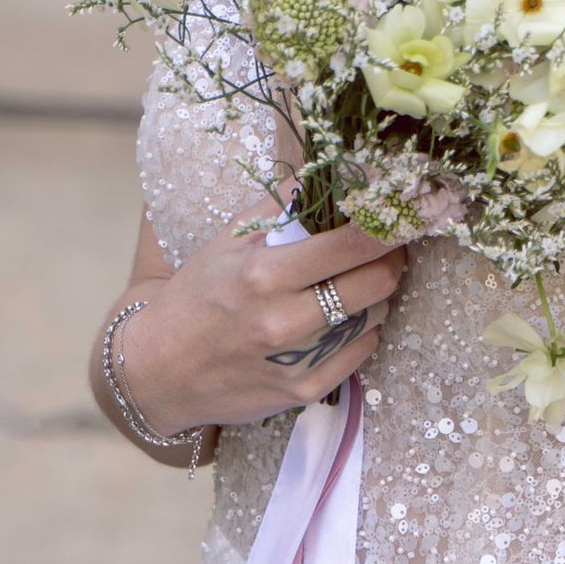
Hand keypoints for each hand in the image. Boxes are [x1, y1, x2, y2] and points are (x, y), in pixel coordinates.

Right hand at [117, 223, 409, 434]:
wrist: (160, 371)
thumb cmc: (197, 297)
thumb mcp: (227, 243)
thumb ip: (279, 207)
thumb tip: (328, 173)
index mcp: (264, 275)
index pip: (351, 243)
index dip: (388, 224)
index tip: (404, 211)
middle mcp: (285, 320)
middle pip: (377, 280)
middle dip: (391, 256)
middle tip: (387, 244)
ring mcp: (299, 360)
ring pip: (376, 314)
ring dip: (377, 293)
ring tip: (353, 281)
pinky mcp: (307, 390)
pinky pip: (363, 350)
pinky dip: (362, 328)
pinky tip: (340, 318)